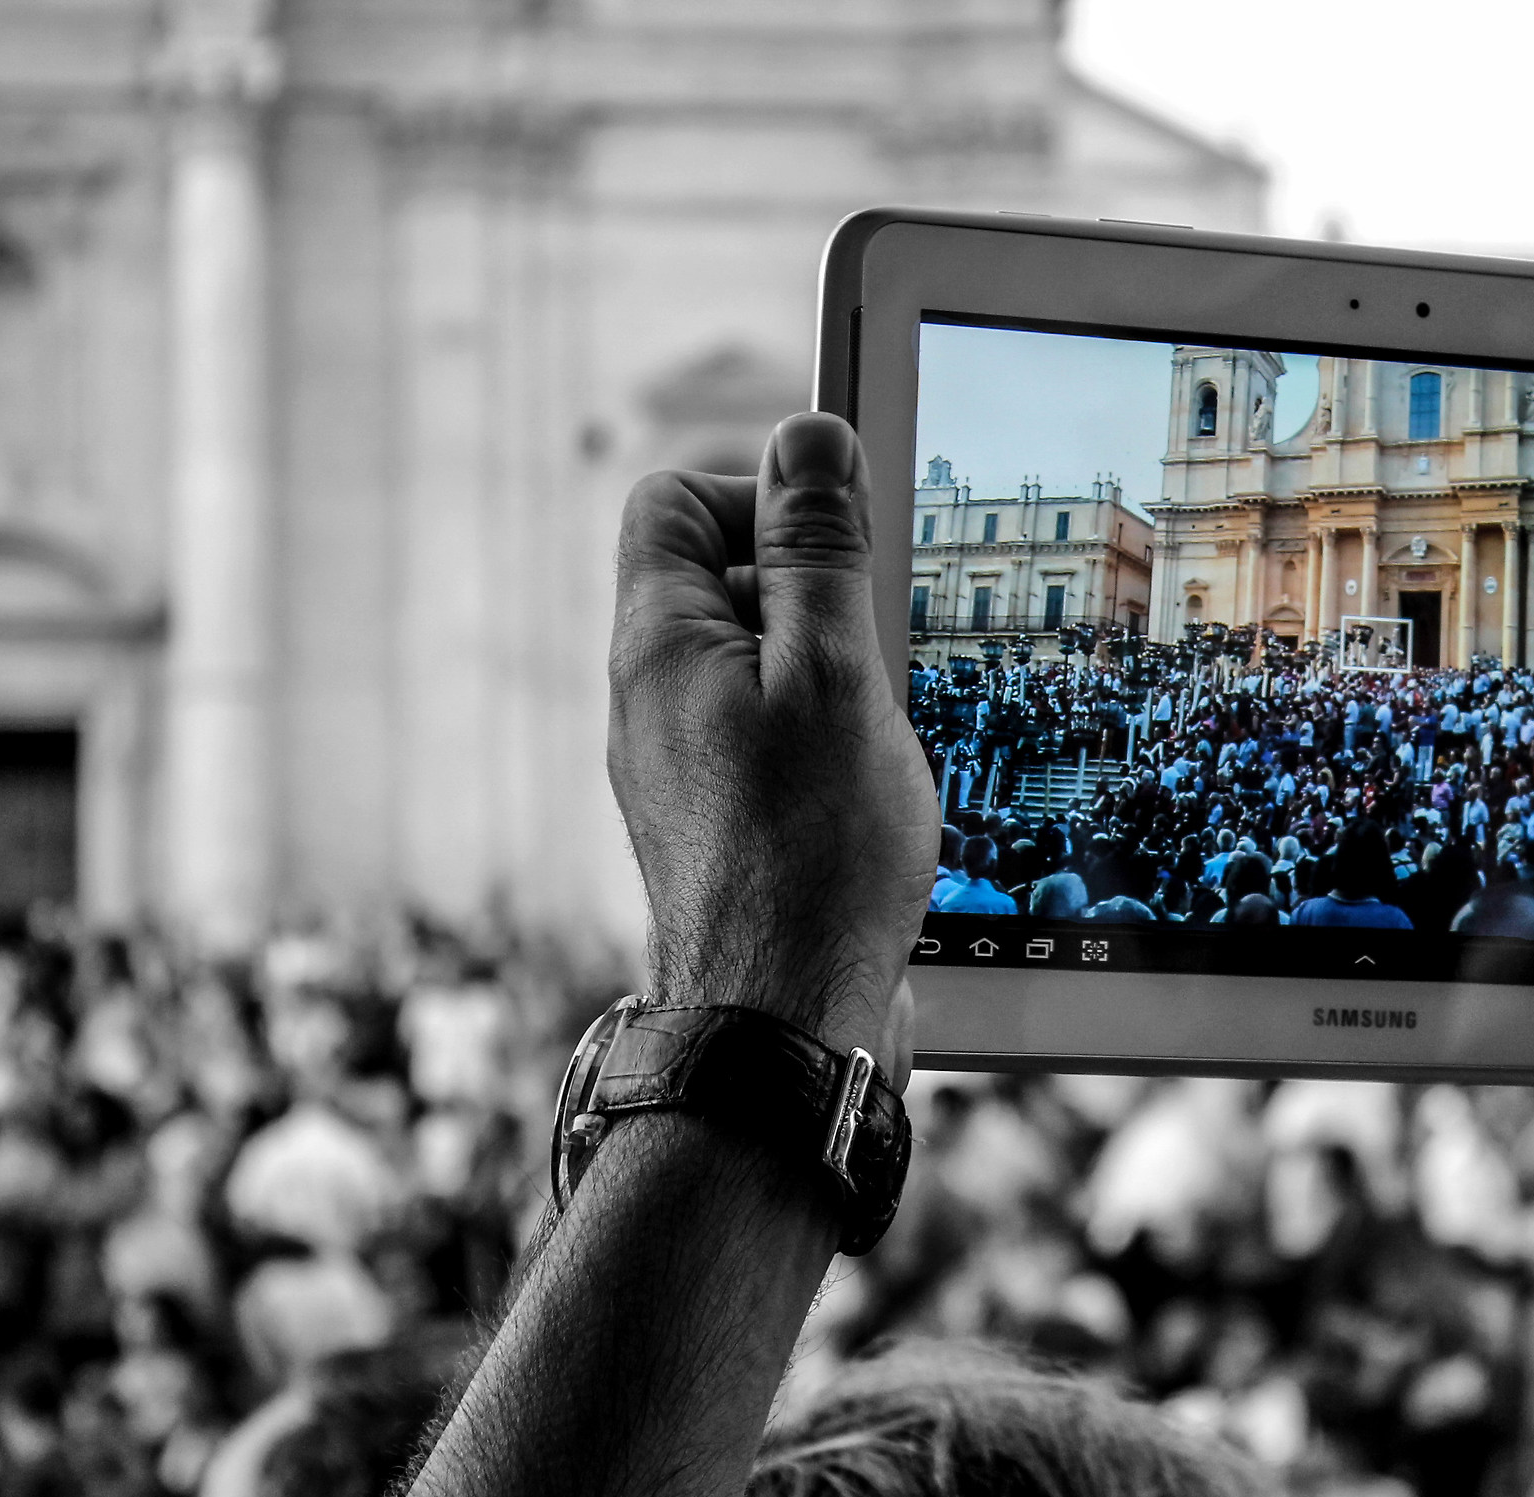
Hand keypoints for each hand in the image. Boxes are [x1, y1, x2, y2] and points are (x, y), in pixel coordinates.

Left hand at [606, 413, 937, 1075]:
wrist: (783, 1024)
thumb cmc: (812, 856)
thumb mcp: (836, 674)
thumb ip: (818, 551)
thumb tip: (808, 435)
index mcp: (661, 643)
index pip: (675, 502)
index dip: (761, 499)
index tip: (839, 549)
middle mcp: (653, 698)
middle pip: (724, 579)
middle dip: (815, 591)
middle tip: (877, 649)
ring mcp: (681, 764)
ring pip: (759, 663)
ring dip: (831, 673)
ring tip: (880, 733)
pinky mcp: (719, 821)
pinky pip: (769, 736)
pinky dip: (825, 739)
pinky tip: (870, 791)